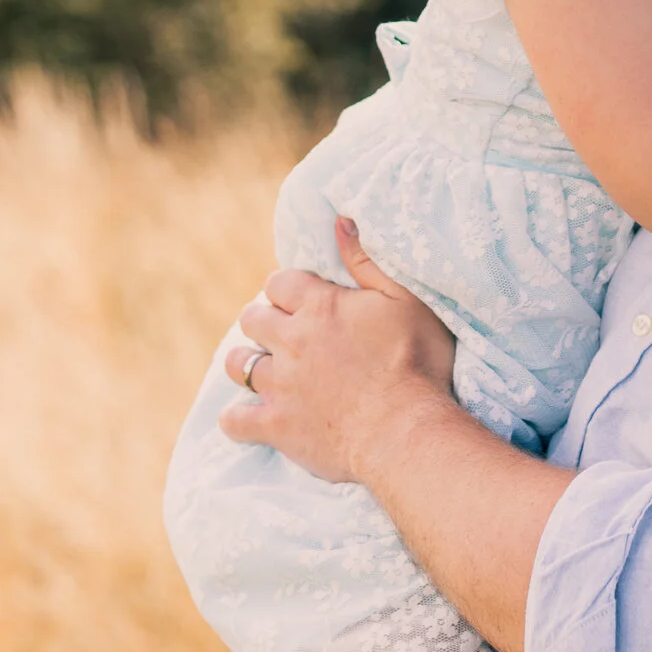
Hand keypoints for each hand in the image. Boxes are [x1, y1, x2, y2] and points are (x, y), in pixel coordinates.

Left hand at [217, 218, 458, 483]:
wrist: (406, 430)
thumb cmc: (416, 362)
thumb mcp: (405, 300)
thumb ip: (366, 261)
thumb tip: (340, 221)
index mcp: (320, 307)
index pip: (280, 282)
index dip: (288, 290)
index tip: (301, 301)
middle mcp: (292, 340)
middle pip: (252, 319)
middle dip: (263, 322)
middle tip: (284, 334)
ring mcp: (280, 384)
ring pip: (238, 364)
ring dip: (246, 363)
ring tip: (263, 369)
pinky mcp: (276, 425)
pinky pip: (234, 420)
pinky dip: (237, 419)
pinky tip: (248, 419)